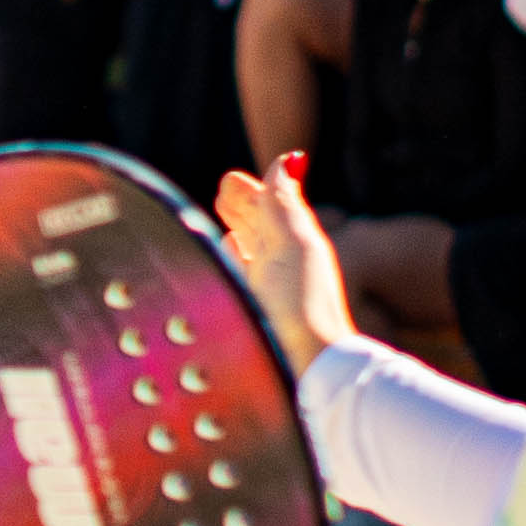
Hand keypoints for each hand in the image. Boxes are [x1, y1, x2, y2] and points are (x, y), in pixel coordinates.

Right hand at [212, 153, 356, 371]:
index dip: (251, 191)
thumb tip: (289, 160)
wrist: (304, 365)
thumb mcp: (295, 244)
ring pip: (245, 248)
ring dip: (234, 228)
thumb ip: (284, 203)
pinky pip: (235, 274)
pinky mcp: (246, 311)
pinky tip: (223, 256)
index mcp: (293, 243)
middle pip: (257, 226)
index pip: (268, 207)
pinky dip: (228, 258)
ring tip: (222, 216)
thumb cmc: (302, 305)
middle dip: (242, 205)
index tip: (231, 179)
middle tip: (226, 187)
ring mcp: (261, 289)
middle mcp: (278, 264)